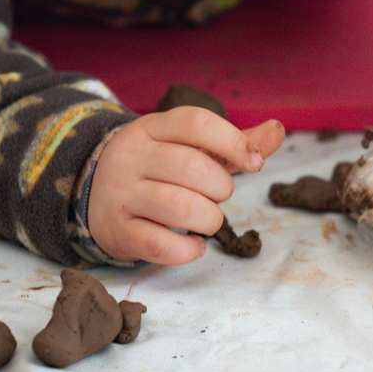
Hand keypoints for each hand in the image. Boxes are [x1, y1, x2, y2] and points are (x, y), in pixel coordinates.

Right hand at [87, 107, 283, 264]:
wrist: (95, 195)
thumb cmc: (158, 170)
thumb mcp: (190, 148)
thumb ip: (234, 143)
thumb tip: (277, 131)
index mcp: (152, 128)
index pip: (195, 122)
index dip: (232, 141)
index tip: (254, 162)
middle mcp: (132, 157)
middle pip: (191, 167)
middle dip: (221, 187)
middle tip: (218, 195)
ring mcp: (121, 194)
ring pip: (178, 206)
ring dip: (209, 219)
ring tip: (210, 220)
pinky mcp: (118, 231)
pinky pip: (160, 244)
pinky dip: (188, 250)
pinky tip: (195, 245)